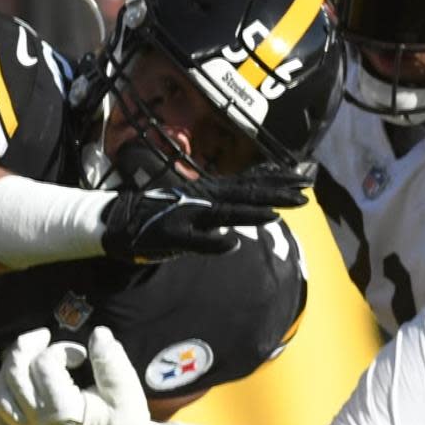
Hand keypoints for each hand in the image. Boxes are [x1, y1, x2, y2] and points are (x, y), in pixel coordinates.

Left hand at [0, 327, 156, 424]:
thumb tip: (99, 333)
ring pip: (1, 395)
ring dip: (8, 368)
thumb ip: (111, 363)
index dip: (61, 349)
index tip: (80, 355)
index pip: (44, 365)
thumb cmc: (125, 424)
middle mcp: (40, 424)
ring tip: (25, 354)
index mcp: (65, 413)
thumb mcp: (126, 393)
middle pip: (15, 375)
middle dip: (24, 347)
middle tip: (42, 336)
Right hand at [100, 165, 307, 261]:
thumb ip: (223, 202)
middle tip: (305, 195)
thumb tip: (252, 200)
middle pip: (243, 194)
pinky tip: (230, 244)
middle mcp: (201, 197)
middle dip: (275, 194)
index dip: (276, 182)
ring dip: (250, 212)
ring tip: (277, 212)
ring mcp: (187, 214)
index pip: (249, 184)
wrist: (119, 220)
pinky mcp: (170, 234)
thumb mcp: (197, 206)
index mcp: (209, 192)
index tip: (304, 180)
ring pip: (223, 211)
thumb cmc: (160, 215)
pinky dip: (211, 242)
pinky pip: (193, 240)